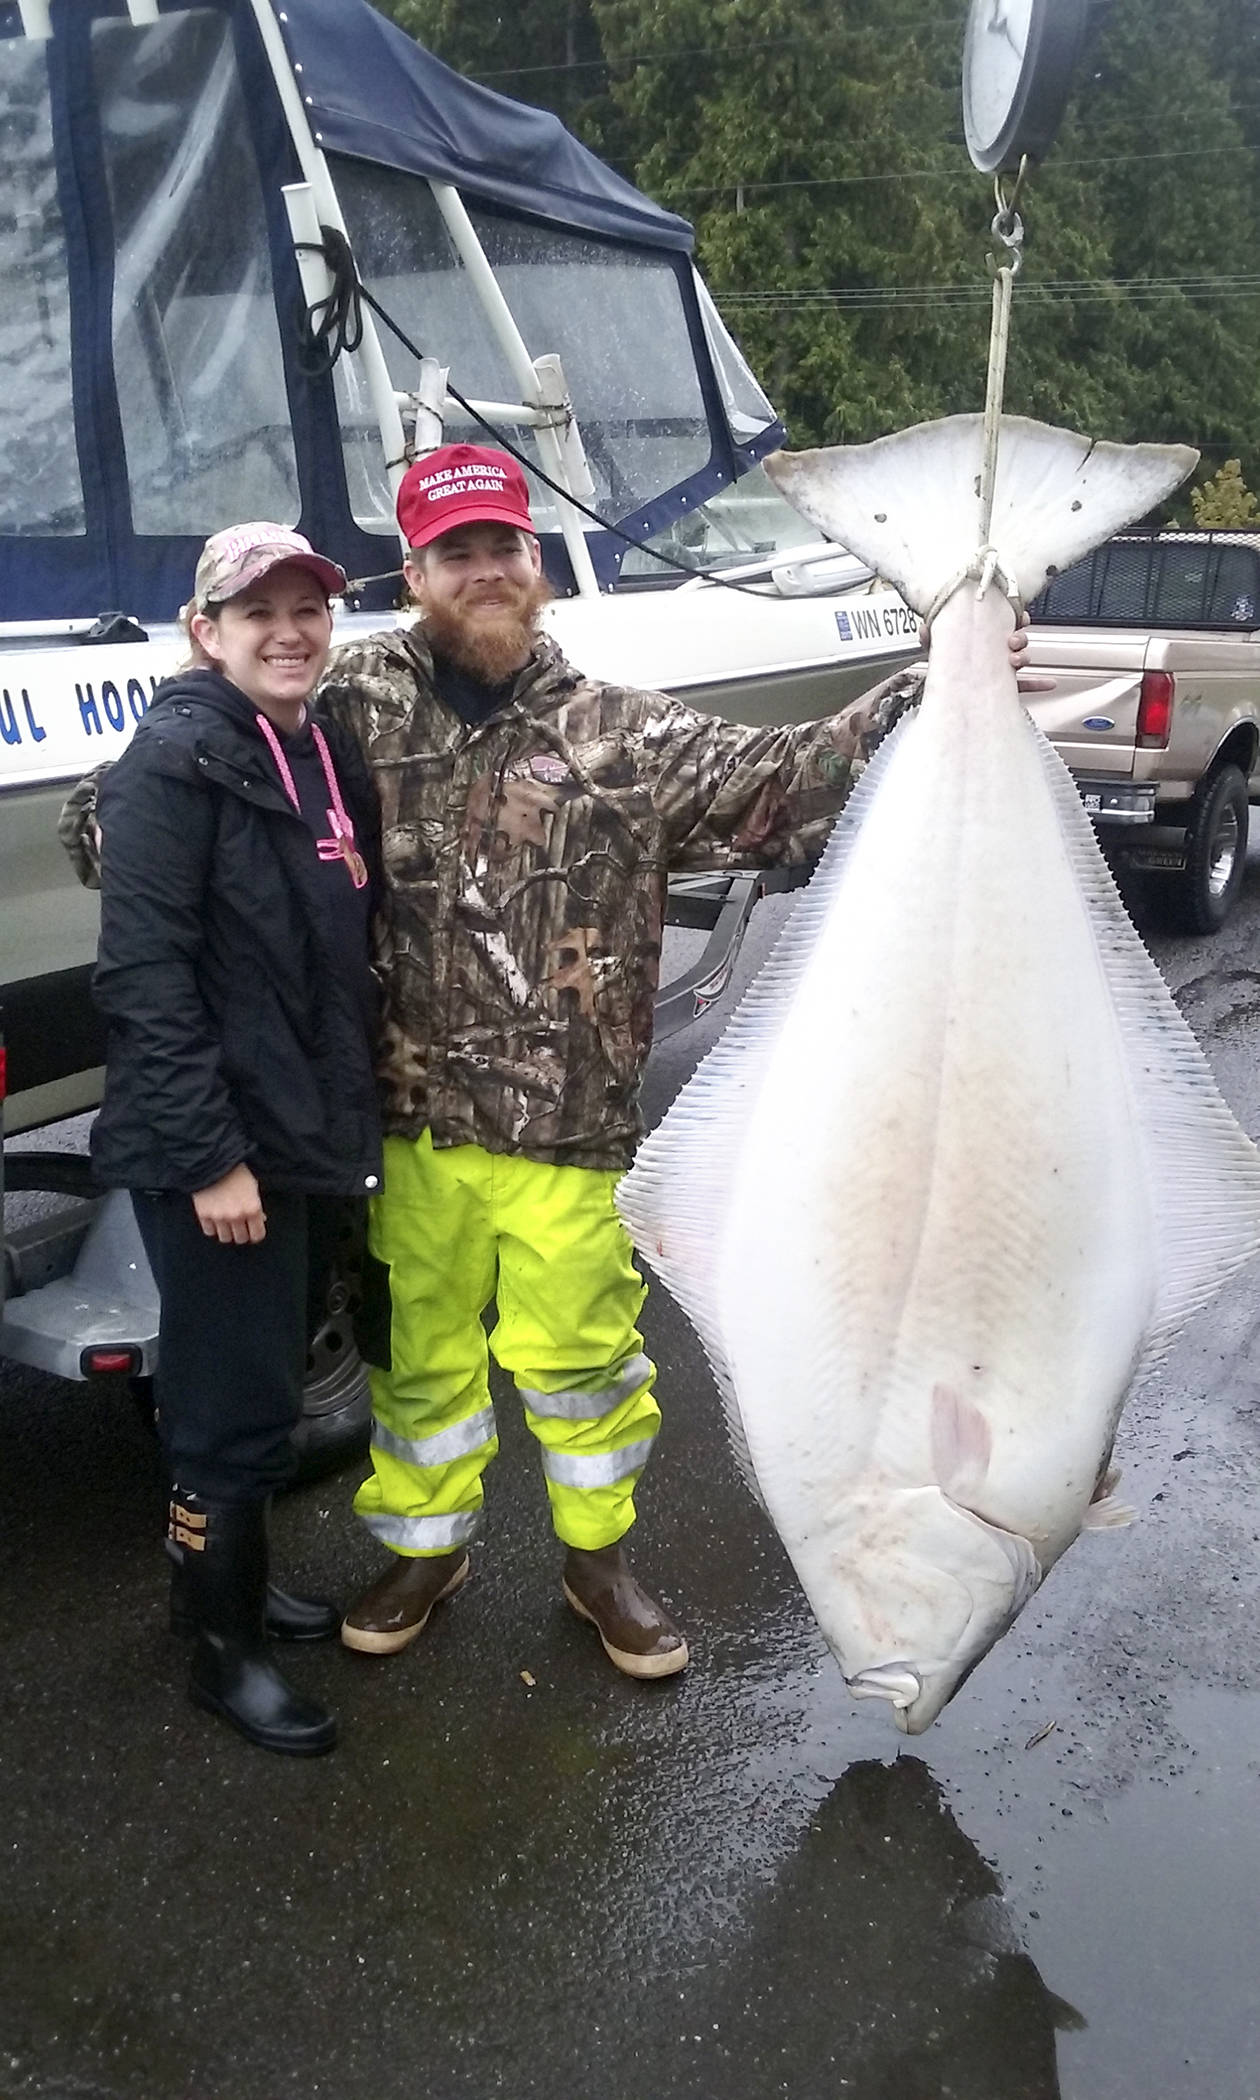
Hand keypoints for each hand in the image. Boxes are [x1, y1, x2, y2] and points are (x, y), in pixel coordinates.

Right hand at [192, 1163, 265, 1244]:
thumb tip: (261, 1220)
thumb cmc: (236, 1171)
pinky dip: (212, 1228)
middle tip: (240, 1227)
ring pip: (225, 1238)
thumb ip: (257, 1206)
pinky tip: (215, 1220)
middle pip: (241, 1239)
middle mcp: (237, 1216)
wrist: (212, 1161)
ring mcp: (219, 1217)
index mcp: (252, 1208)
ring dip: (227, 1232)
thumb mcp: (253, 1186)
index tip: (253, 1231)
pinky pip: (210, 1232)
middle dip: (242, 1234)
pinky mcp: (204, 1215)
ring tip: (227, 1224)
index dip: (256, 1234)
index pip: (257, 1235)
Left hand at [917, 611, 1055, 693]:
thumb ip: (930, 640)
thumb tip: (924, 628)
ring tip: (1017, 661)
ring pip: (1020, 659)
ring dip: (1024, 657)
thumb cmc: (944, 669)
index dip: (1013, 617)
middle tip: (1012, 641)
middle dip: (1018, 637)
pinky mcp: (1005, 688)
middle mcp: (994, 652)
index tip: (1018, 617)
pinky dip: (1038, 684)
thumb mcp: (935, 653)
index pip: (1000, 623)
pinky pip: (1025, 686)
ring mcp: (1001, 669)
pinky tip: (1049, 684)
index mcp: (981, 639)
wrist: (948, 699)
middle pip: (1014, 639)